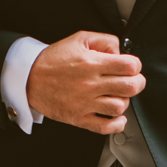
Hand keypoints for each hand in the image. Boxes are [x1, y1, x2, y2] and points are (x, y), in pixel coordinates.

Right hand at [26, 32, 144, 133]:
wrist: (29, 78)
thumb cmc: (53, 60)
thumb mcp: (79, 39)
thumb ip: (104, 40)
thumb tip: (120, 51)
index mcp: (91, 63)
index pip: (129, 66)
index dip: (135, 65)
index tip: (130, 66)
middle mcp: (90, 84)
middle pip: (130, 87)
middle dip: (137, 82)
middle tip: (132, 80)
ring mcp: (85, 103)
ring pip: (120, 106)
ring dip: (124, 100)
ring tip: (117, 95)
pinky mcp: (79, 118)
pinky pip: (105, 127)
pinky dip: (117, 124)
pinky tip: (116, 116)